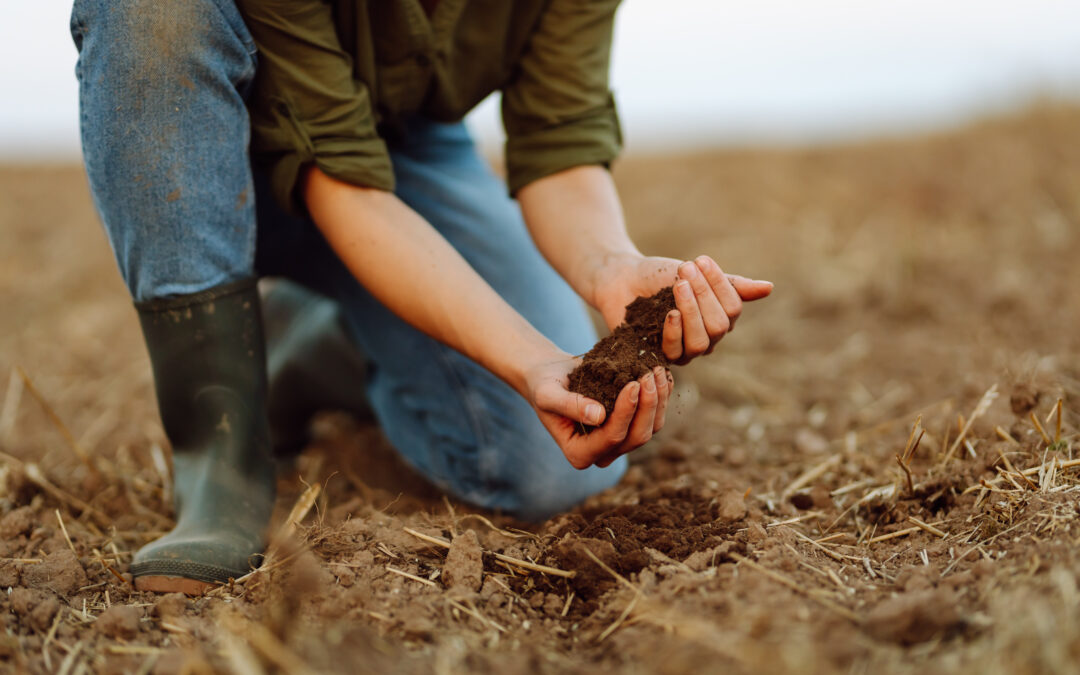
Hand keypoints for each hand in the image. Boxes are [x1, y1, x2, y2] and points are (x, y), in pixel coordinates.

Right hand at [524, 355, 671, 468]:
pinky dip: (661, 397)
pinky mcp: (630, 427)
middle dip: (647, 406)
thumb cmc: (544, 384)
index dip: (625, 413)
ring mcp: (619, 442)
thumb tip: (598, 416)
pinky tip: (663, 376)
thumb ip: (568, 405)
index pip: (611, 437)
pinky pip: (654, 417)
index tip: (632, 384)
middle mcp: (602, 454)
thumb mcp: (547, 393)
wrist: (551, 376)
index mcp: (579, 453)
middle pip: (636, 437)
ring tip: (657, 371)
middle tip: (649, 374)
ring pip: (650, 429)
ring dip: (658, 400)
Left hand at [592, 253, 772, 364]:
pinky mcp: (660, 357)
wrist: (622, 278)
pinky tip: (670, 313)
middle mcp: (706, 338)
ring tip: (679, 285)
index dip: (720, 285)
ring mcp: (683, 350)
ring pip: (702, 342)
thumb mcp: (695, 274)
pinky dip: (676, 331)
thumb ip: (730, 284)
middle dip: (704, 295)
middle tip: (685, 270)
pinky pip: (676, 352)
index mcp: (719, 316)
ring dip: (692, 311)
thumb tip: (769, 287)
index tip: (700, 260)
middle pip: (719, 326)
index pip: (732, 308)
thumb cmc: (660, 276)